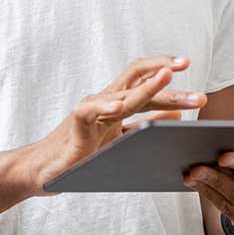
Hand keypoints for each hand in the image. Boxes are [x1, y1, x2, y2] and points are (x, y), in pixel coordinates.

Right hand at [13, 55, 208, 194]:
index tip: (187, 64)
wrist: (45, 170)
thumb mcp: (122, 138)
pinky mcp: (75, 127)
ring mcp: (91, 113)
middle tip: (188, 66)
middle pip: (136, 78)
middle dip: (163, 72)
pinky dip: (102, 107)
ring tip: (167, 77)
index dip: (163, 68)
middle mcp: (105, 102)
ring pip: (120, 93)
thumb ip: (146, 124)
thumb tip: (178, 114)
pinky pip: (88, 112)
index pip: (142, 77)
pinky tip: (118, 107)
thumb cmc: (82, 154)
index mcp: (117, 104)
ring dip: (146, 87)